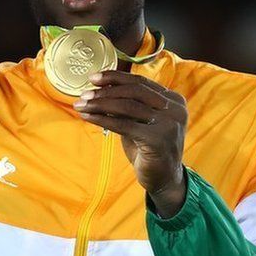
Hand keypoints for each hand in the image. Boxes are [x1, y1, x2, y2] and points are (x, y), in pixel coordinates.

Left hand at [73, 71, 188, 216]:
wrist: (164, 178)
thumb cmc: (149, 148)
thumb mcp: (139, 122)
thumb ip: (126, 105)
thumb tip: (99, 90)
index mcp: (173, 99)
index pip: (140, 81)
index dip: (116, 77)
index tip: (94, 78)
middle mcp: (174, 108)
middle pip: (134, 91)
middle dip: (105, 91)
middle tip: (84, 94)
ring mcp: (168, 123)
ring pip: (127, 106)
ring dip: (99, 104)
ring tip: (81, 105)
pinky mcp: (157, 139)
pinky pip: (123, 124)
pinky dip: (102, 119)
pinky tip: (88, 117)